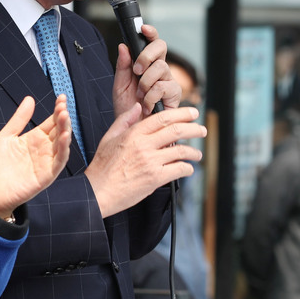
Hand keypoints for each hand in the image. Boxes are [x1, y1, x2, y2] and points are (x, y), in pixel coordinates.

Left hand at [0, 94, 71, 218]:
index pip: (51, 122)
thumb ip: (19, 119)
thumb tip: (30, 99)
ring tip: (65, 117)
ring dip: (66, 130)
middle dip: (63, 118)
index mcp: (35, 139)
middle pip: (59, 131)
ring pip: (62, 145)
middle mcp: (44, 149)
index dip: (57, 110)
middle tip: (63, 106)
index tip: (61, 97)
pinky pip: (59, 162)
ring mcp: (46, 162)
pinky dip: (64, 149)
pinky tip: (64, 137)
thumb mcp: (6, 136)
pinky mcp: (46, 176)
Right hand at [85, 104, 206, 218]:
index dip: (182, 113)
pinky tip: (187, 169)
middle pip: (177, 131)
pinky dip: (187, 169)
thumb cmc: (102, 167)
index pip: (163, 118)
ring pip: (182, 151)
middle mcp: (144, 146)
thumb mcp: (109, 138)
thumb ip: (124, 120)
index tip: (192, 113)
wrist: (98, 191)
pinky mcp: (155, 178)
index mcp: (133, 134)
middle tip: (202, 130)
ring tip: (197, 154)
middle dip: (194, 128)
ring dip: (194, 152)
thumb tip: (137, 107)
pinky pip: (179, 169)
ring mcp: (151, 162)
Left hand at [113, 25, 180, 116]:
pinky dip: (151, 96)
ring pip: (161, 67)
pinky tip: (147, 105)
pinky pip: (163, 86)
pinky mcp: (175, 94)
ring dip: (146, 82)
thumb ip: (122, 66)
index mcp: (147, 64)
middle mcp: (160, 69)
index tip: (143, 28)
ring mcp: (169, 80)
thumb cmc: (127, 107)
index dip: (151, 33)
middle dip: (146, 56)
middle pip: (161, 47)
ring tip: (140, 96)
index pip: (153, 43)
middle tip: (136, 71)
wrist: (133, 129)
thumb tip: (123, 46)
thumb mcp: (119, 85)